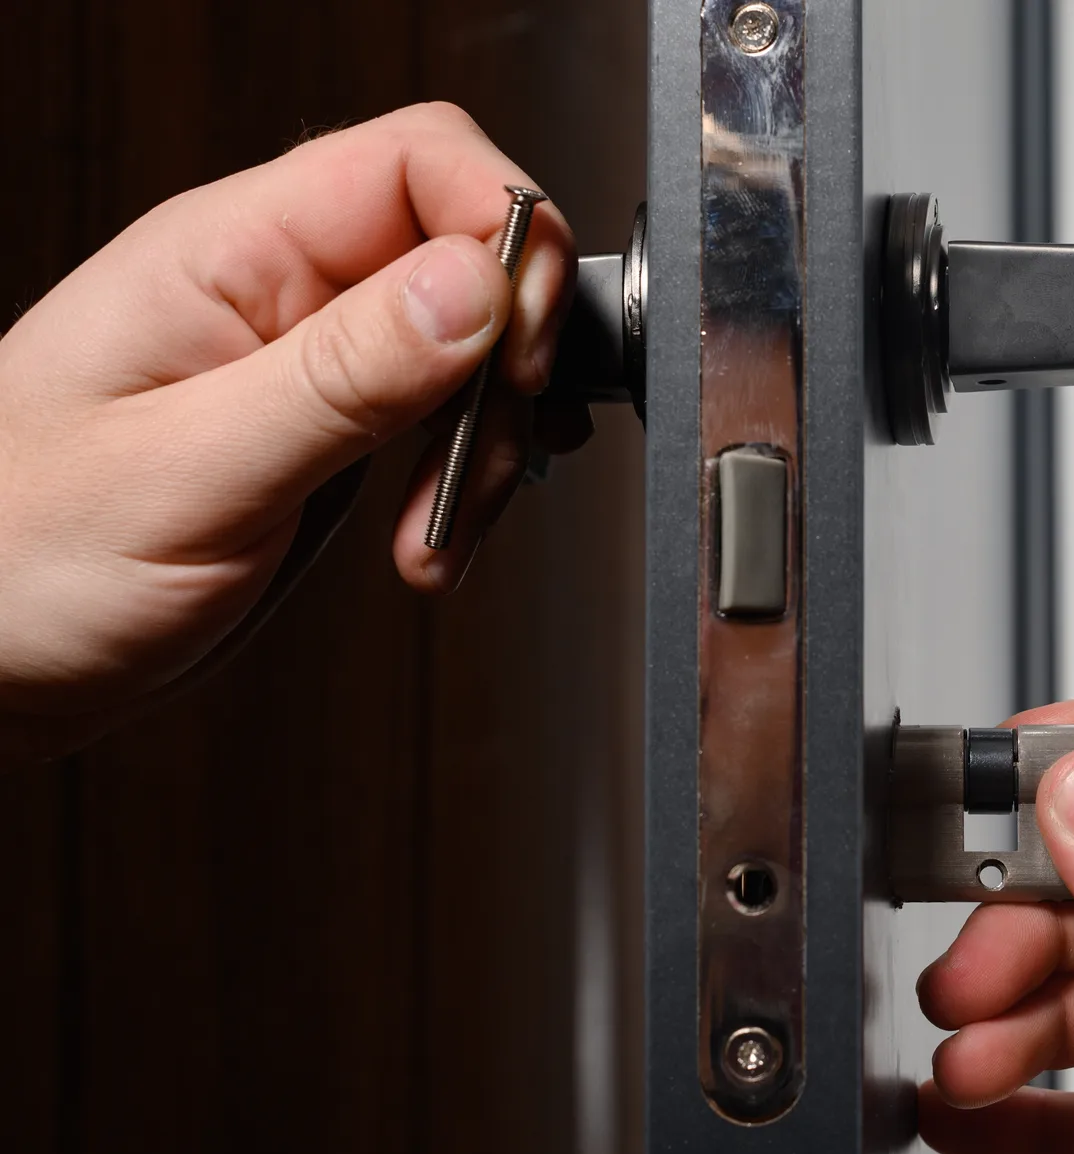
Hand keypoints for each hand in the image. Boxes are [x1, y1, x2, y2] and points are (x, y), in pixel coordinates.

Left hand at [0, 102, 586, 762]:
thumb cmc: (22, 565)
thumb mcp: (191, 471)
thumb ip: (343, 374)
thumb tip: (477, 282)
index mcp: (226, 253)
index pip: (415, 162)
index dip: (501, 233)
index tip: (518, 348)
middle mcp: (274, 290)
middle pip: (466, 253)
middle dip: (509, 359)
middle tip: (484, 455)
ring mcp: (306, 361)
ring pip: (472, 346)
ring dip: (489, 440)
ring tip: (440, 529)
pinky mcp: (329, 430)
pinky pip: (443, 417)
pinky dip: (467, 479)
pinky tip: (433, 537)